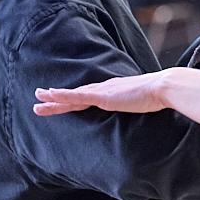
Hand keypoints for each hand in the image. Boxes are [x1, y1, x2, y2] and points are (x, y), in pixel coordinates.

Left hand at [33, 71, 169, 115]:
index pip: (88, 95)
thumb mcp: (143, 103)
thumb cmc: (157, 96)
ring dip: (53, 97)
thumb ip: (137, 106)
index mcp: (113, 91)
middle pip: (75, 94)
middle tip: (39, 96)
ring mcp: (101, 92)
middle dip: (56, 96)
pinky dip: (62, 96)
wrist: (162, 88)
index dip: (73, 97)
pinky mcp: (101, 96)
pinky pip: (76, 96)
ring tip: (37, 98)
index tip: (61, 98)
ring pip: (71, 95)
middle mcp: (104, 89)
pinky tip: (50, 95)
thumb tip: (142, 111)